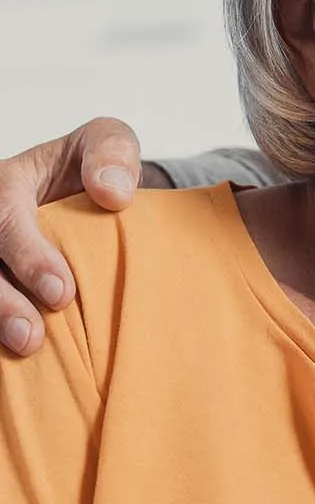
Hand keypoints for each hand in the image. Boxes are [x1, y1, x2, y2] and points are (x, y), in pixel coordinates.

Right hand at [0, 119, 148, 355]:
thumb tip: (113, 193)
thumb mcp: (108, 144)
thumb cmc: (95, 170)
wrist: (91, 195)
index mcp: (7, 184)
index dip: (27, 256)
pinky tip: (18, 359)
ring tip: (25, 347)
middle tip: (32, 334)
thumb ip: (112, 155)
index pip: (3, 215)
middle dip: (1, 300)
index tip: (63, 291)